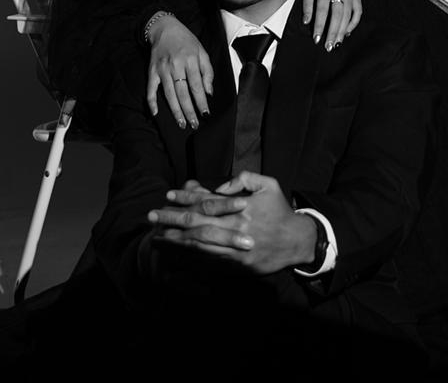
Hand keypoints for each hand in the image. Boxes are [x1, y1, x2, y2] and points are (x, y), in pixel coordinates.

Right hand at [146, 18, 212, 126]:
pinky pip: (151, 88)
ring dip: (175, 110)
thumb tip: (209, 92)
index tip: (205, 114)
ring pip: (169, 94)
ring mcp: (162, 69)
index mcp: (191, 60)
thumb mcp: (202, 51)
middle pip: (183, 92)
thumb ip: (207, 71)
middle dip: (189, 110)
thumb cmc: (186, 41)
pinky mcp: (152, 70)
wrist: (165, 28)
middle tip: (194, 124)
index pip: (197, 85)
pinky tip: (156, 113)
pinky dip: (152, 101)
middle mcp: (176, 65)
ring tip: (181, 123)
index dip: (201, 101)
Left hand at [151, 172, 314, 273]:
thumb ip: (245, 179)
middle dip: (172, 220)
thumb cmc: (281, 210)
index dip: (185, 198)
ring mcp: (234, 251)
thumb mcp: (269, 184)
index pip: (206, 202)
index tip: (167, 196)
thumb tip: (220, 187)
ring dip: (176, 242)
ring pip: (199, 246)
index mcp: (240, 209)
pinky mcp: (237, 267)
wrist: (297, 241)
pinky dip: (191, 262)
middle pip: (197, 224)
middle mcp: (234, 229)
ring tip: (156, 238)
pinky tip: (176, 259)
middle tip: (151, 217)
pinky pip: (209, 264)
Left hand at [302, 0, 361, 48]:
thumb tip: (306, 22)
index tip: (316, 39)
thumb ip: (307, 3)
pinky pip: (358, 13)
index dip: (319, 26)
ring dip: (342, 32)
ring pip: (348, 17)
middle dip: (332, 33)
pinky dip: (353, 24)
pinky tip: (346, 32)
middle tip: (328, 47)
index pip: (322, 11)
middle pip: (337, 16)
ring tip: (336, 43)